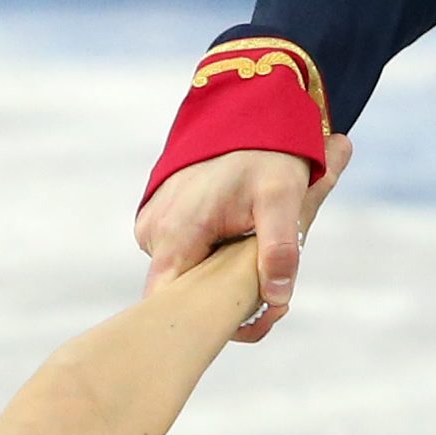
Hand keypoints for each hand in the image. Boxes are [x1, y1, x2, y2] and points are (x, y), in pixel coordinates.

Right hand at [135, 144, 345, 342]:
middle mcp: (154, 236)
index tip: (246, 325)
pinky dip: (212, 259)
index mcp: (174, 235)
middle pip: (184, 295)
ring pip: (187, 276)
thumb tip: (276, 300)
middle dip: (229, 302)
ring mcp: (153, 228)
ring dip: (223, 279)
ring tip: (257, 256)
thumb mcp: (281, 198)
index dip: (206, 326)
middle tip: (273, 297)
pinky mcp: (161, 222)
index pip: (170, 307)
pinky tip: (237, 243)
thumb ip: (280, 250)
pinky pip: (184, 256)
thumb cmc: (264, 152)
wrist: (244, 108)